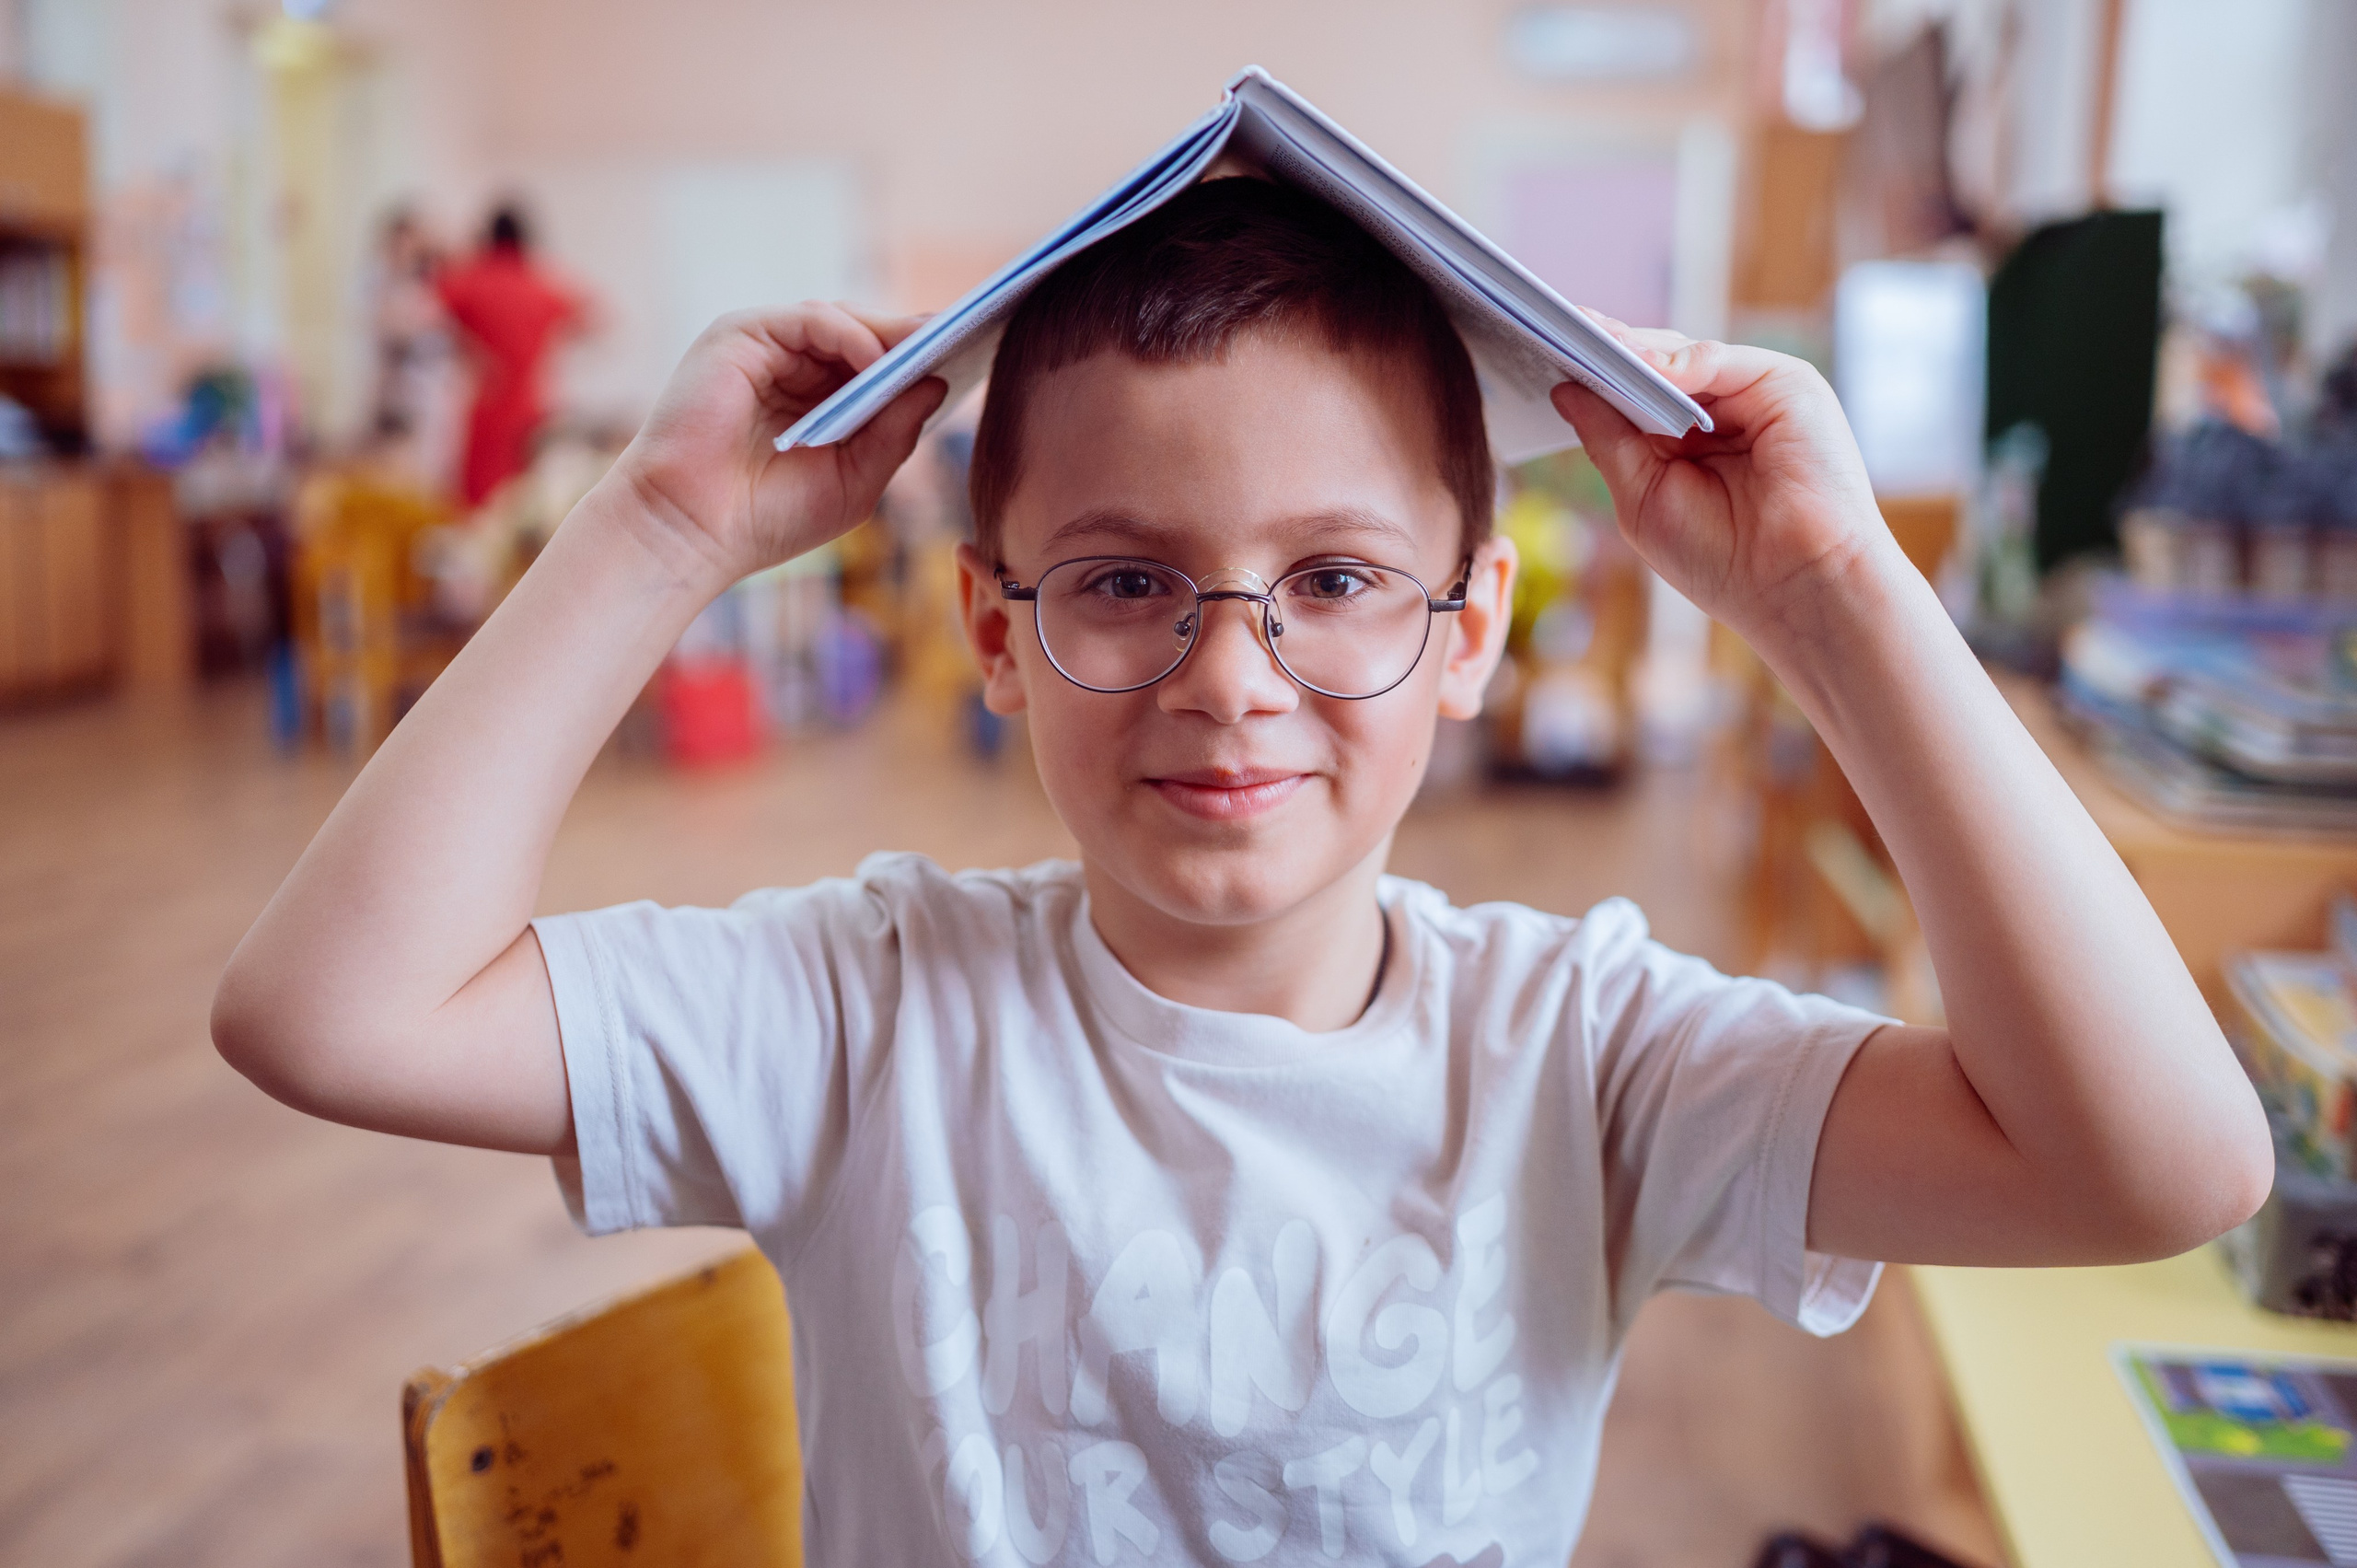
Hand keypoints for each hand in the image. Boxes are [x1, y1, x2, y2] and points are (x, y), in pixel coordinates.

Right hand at [605, 302, 946, 584]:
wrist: (692, 532)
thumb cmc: (765, 518)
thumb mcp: (854, 478)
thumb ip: (893, 431)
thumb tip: (937, 382)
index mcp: (816, 402)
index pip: (877, 366)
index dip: (920, 360)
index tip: (974, 357)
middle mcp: (791, 368)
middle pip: (867, 336)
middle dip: (914, 339)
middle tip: (969, 337)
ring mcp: (766, 348)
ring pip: (843, 321)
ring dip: (890, 335)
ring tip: (932, 349)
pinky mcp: (741, 335)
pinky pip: (810, 318)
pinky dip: (850, 336)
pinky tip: (878, 364)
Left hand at [1550, 322, 1893, 645]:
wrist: (1796, 586)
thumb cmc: (1722, 557)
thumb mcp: (1642, 496)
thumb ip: (1609, 439)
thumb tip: (1564, 389)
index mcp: (1683, 440)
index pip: (1630, 393)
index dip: (1588, 374)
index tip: (1538, 352)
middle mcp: (1717, 411)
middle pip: (1653, 364)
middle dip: (1604, 350)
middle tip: (1549, 329)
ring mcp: (1752, 395)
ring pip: (1682, 355)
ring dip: (1632, 348)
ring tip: (1582, 339)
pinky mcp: (1787, 386)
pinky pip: (1722, 360)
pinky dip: (1680, 361)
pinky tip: (1642, 366)